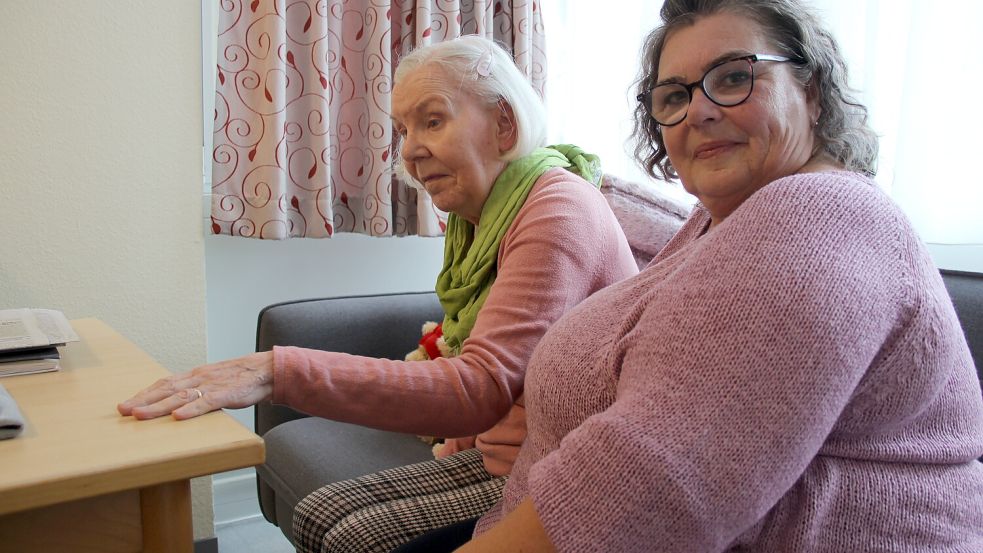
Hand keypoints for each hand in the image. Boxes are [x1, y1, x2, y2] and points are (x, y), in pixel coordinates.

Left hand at [117, 351, 274, 419]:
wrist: (267, 370)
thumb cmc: (241, 378)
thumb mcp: (215, 382)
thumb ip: (197, 392)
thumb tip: (178, 405)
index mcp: (196, 375)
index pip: (165, 383)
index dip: (145, 393)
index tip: (128, 404)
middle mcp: (200, 378)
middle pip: (166, 389)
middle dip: (143, 400)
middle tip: (122, 410)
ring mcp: (212, 385)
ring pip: (181, 396)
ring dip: (158, 406)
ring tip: (140, 415)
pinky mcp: (227, 394)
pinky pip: (207, 403)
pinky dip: (191, 409)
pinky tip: (178, 416)